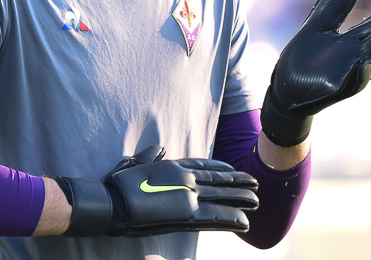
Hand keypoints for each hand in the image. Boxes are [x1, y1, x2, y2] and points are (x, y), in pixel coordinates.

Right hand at [54, 145, 258, 236]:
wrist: (113, 204)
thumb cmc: (118, 184)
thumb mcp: (135, 162)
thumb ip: (151, 155)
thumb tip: (159, 147)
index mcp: (174, 166)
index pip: (205, 164)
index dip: (223, 166)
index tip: (235, 168)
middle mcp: (186, 179)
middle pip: (219, 180)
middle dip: (239, 182)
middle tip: (256, 183)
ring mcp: (189, 197)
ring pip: (223, 197)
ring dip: (242, 199)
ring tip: (257, 201)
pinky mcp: (187, 217)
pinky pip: (217, 218)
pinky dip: (233, 219)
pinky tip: (245, 222)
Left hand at [260, 0, 370, 146]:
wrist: (284, 86)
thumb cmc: (305, 57)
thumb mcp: (318, 24)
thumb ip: (334, 5)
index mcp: (358, 43)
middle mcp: (359, 59)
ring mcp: (349, 76)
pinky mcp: (335, 91)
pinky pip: (351, 84)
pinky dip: (360, 74)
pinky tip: (365, 61)